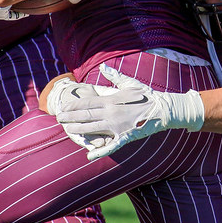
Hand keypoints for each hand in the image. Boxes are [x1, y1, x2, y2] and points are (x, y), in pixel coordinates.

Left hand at [53, 64, 204, 160]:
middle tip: (58, 118)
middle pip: (85, 115)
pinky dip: (99, 152)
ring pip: (92, 129)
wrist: (163, 109)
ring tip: (66, 130)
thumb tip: (103, 66)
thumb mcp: (130, 83)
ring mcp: (117, 126)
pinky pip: (110, 146)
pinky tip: (89, 156)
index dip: (73, 105)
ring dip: (78, 130)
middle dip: (70, 117)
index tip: (63, 107)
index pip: (87, 102)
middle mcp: (111, 112)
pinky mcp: (125, 137)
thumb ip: (114, 76)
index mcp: (111, 99)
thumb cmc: (146, 95)